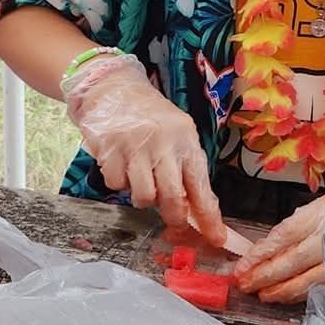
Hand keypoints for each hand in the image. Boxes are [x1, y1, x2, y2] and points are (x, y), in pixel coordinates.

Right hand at [66, 59, 226, 246]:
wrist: (112, 86)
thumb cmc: (149, 115)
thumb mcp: (176, 132)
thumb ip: (185, 166)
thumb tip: (196, 210)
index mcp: (185, 139)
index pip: (201, 185)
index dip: (209, 217)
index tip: (215, 238)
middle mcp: (162, 142)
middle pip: (172, 198)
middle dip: (174, 217)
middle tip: (172, 218)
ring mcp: (134, 146)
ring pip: (144, 197)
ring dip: (143, 197)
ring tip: (141, 179)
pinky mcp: (109, 149)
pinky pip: (116, 185)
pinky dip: (119, 182)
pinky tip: (121, 164)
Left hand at [234, 168, 324, 302]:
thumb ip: (303, 224)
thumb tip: (272, 245)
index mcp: (324, 212)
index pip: (286, 234)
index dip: (263, 252)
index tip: (244, 264)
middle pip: (294, 260)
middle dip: (266, 275)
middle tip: (244, 283)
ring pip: (310, 280)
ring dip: (283, 290)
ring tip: (262, 294)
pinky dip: (306, 295)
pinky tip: (289, 297)